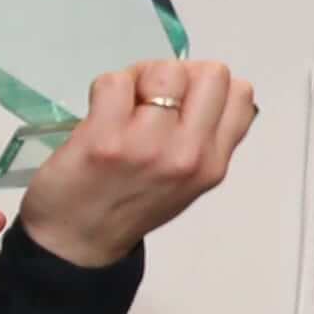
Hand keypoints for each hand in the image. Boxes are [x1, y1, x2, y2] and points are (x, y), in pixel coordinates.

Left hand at [16, 54, 258, 268]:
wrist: (75, 243)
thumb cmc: (128, 205)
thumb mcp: (187, 181)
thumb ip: (204, 139)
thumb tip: (200, 89)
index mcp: (213, 162)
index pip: (238, 93)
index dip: (204, 86)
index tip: (178, 102)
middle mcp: (189, 154)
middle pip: (211, 73)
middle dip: (178, 75)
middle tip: (147, 98)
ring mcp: (147, 145)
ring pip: (165, 71)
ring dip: (140, 77)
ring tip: (121, 104)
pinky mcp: (104, 139)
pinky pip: (115, 81)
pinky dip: (106, 86)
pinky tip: (97, 111)